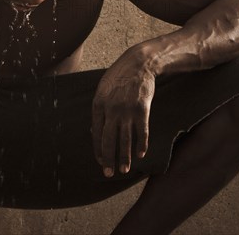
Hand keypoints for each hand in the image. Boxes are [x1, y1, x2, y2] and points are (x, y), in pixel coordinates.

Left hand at [92, 49, 155, 176]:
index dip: (98, 150)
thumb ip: (99, 109)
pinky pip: (141, 132)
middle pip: (108, 140)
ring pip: (125, 140)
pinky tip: (140, 154)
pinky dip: (141, 145)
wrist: (138, 64)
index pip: (96, 134)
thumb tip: (95, 130)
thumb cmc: (119, 77)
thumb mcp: (102, 90)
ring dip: (124, 157)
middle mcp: (111, 110)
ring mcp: (127, 110)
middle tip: (109, 173)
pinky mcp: (142, 110)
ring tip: (124, 170)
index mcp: (98, 105)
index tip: (101, 161)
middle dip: (108, 159)